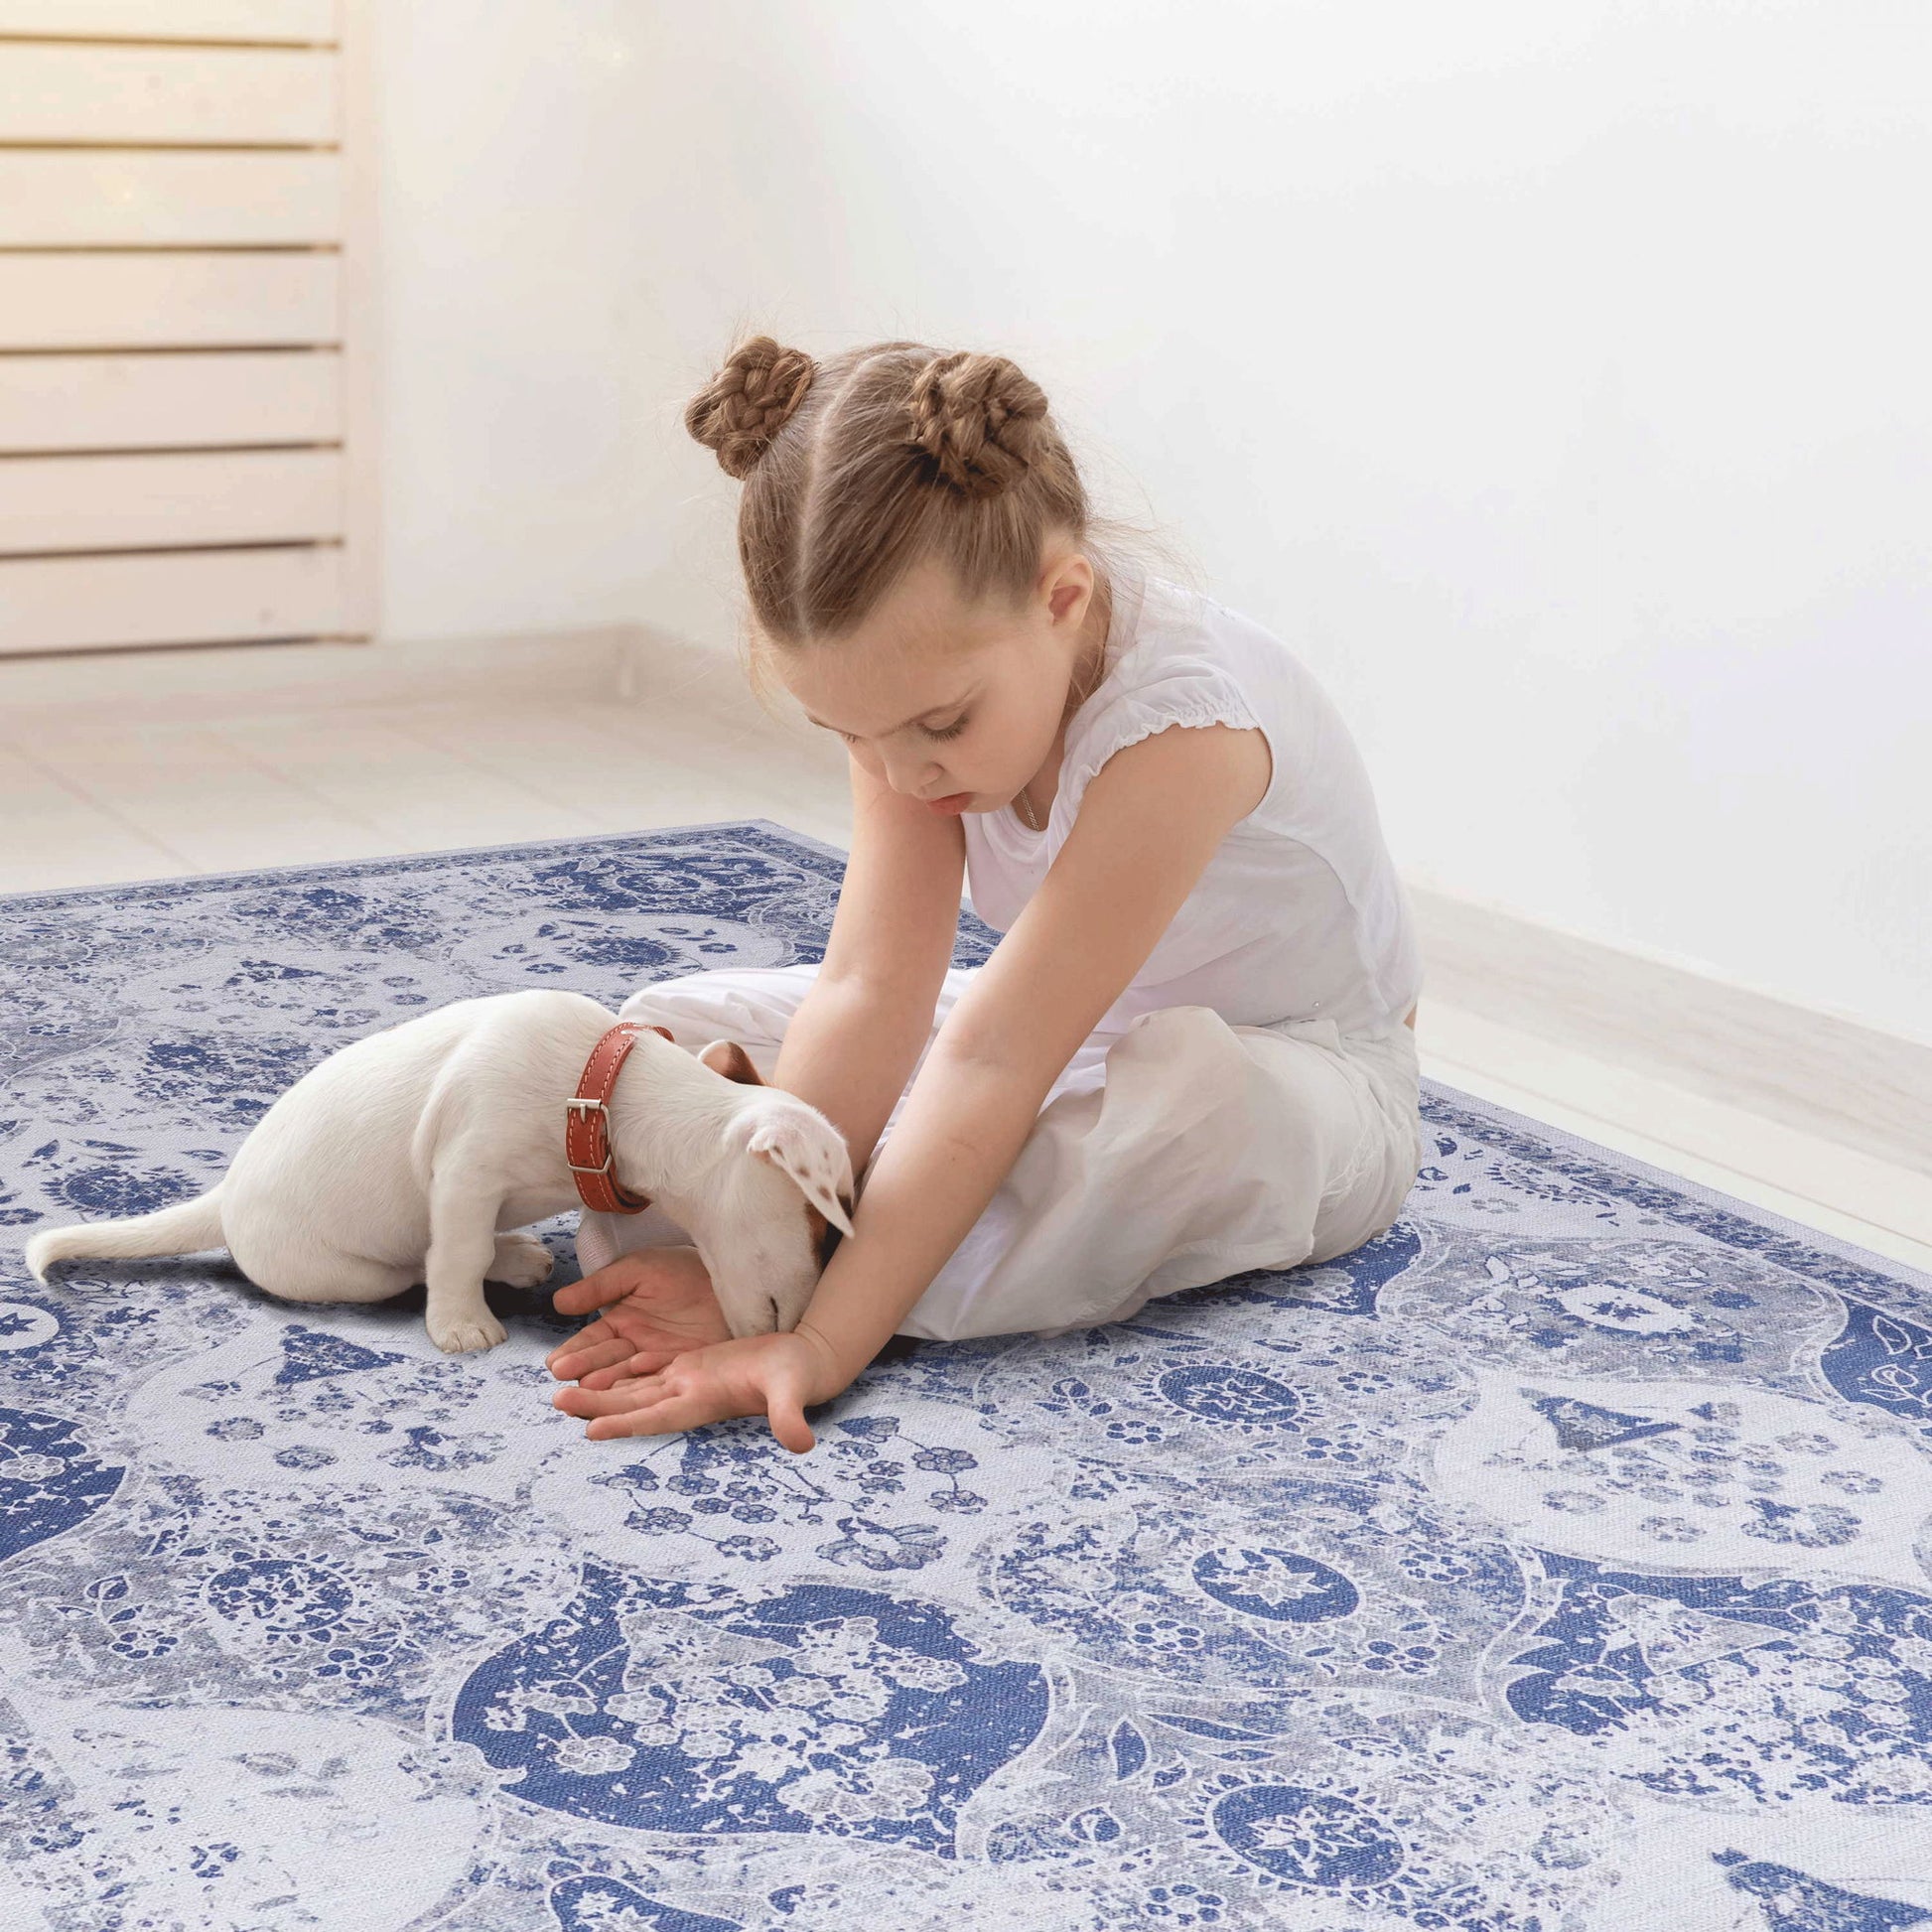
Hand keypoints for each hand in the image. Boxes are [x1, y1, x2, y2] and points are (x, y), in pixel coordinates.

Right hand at [545, 1247, 730, 1388]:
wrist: (731, 1276)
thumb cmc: (683, 1267)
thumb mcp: (637, 1270)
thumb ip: (600, 1287)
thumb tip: (559, 1303)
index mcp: (621, 1321)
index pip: (591, 1342)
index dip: (574, 1353)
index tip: (556, 1364)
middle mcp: (635, 1346)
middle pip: (604, 1364)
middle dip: (583, 1374)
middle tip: (564, 1385)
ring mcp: (657, 1360)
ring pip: (625, 1379)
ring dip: (605, 1388)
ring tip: (586, 1394)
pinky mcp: (681, 1369)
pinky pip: (656, 1382)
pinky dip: (638, 1390)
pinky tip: (621, 1396)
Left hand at [551, 1327, 846, 1450]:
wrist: (804, 1363)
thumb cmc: (799, 1376)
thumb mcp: (793, 1391)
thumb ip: (790, 1416)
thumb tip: (801, 1443)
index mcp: (705, 1401)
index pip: (659, 1416)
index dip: (626, 1423)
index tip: (591, 1430)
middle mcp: (689, 1395)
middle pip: (634, 1404)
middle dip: (596, 1405)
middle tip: (555, 1401)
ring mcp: (688, 1381)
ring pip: (635, 1388)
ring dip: (601, 1391)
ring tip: (561, 1390)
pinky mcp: (693, 1366)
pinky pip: (650, 1370)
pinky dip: (623, 1371)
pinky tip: (598, 1368)